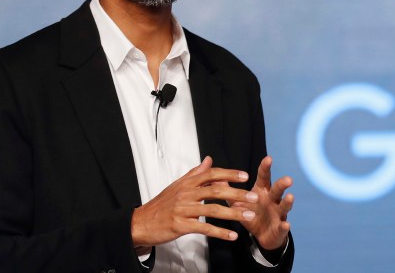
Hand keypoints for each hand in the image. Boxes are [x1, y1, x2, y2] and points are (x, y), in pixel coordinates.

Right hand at [131, 156, 258, 247]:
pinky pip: (204, 228)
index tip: (245, 176)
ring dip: (233, 213)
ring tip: (248, 216)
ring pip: (212, 210)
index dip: (229, 174)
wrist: (140, 222)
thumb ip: (195, 173)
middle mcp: (186, 194)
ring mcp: (183, 210)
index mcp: (187, 183)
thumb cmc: (161, 204)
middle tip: (253, 197)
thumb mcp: (177, 185)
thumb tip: (209, 159)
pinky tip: (232, 235)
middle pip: (215, 191)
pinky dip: (220, 232)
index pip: (211, 174)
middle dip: (237, 194)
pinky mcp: (180, 225)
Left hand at [228, 156, 293, 249]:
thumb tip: (214, 177)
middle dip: (282, 184)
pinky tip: (285, 225)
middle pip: (278, 190)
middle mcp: (272, 199)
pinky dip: (284, 226)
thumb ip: (228, 190)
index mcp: (262, 191)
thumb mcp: (237, 202)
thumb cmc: (251, 213)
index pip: (264, 177)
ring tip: (290, 197)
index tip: (268, 158)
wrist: (263, 235)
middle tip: (287, 179)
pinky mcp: (280, 227)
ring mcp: (278, 213)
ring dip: (288, 202)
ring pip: (284, 206)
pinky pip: (283, 226)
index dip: (266, 168)